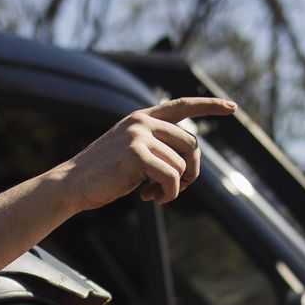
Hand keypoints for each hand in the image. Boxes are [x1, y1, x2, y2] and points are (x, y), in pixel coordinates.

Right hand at [57, 97, 236, 209]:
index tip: (232, 108)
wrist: (72, 184)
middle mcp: (142, 121)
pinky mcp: (136, 154)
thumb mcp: (132, 154)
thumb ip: (157, 149)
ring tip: (152, 195)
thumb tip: (189, 163)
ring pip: (181, 165)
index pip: (182, 105)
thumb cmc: (103, 175)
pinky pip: (171, 178)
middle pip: (191, 145)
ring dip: (174, 188)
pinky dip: (168, 194)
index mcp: (142, 118)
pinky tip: (148, 198)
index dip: (209, 106)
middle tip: (177, 188)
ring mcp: (139, 135)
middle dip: (191, 171)